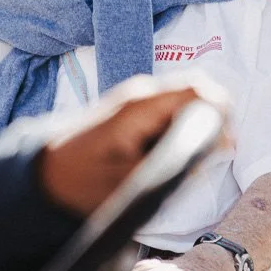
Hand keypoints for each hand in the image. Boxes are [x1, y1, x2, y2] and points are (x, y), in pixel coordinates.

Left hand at [37, 74, 230, 216]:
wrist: (45, 177)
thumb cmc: (81, 181)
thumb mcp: (130, 181)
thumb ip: (173, 164)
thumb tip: (211, 149)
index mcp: (140, 106)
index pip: (197, 90)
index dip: (220, 113)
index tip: (225, 145)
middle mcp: (141, 95)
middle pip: (196, 93)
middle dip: (211, 122)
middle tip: (211, 158)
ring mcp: (138, 102)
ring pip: (186, 103)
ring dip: (196, 129)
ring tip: (190, 162)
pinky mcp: (136, 113)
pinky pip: (172, 113)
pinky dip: (181, 132)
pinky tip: (173, 159)